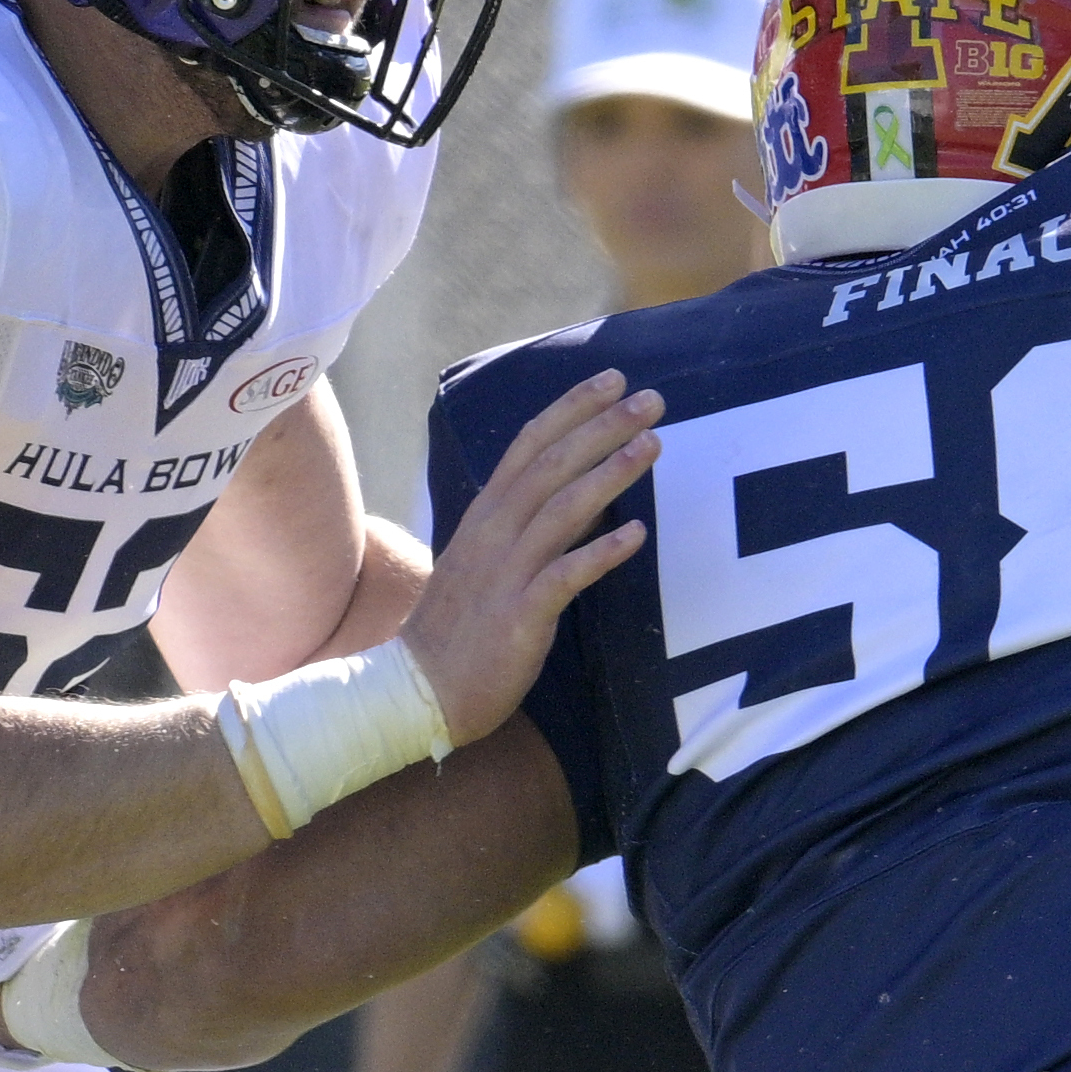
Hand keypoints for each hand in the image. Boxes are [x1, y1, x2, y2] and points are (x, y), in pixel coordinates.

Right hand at [400, 370, 658, 747]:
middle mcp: (494, 534)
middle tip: (651, 399)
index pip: (530, 446)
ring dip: (609, 473)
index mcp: (485, 516)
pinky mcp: (520, 615)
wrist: (418, 690)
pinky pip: (565, 576)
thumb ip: (527, 529)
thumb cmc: (459, 630)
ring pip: (561, 509)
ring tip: (651, 445)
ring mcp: (505, 573)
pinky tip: (636, 533)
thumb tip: (582, 500)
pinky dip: (601, 552)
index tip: (612, 381)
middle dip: (602, 427)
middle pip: (551, 465)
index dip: (572, 410)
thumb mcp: (487, 564)